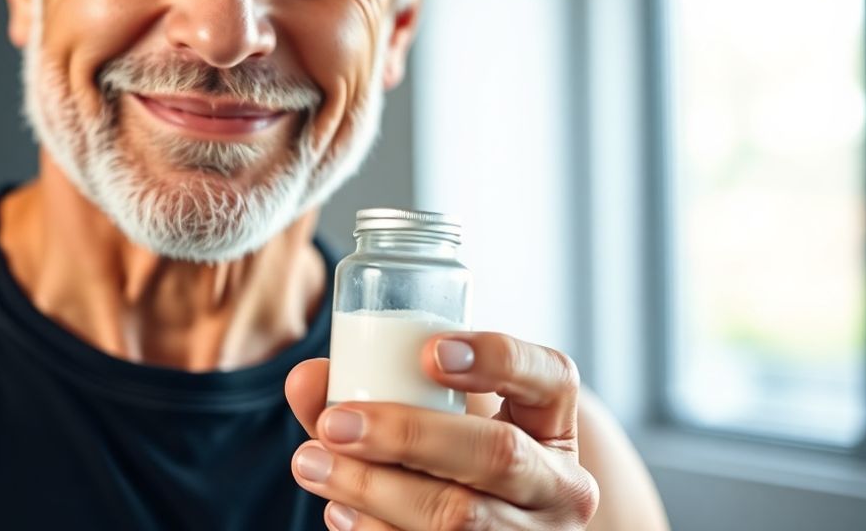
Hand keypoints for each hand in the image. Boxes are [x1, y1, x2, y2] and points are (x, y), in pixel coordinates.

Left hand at [285, 332, 598, 529]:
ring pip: (459, 517)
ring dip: (373, 489)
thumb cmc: (451, 459)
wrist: (485, 526)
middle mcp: (559, 487)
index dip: (497, 359)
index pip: (552, 377)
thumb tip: (306, 379)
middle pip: (498, 454)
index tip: (429, 352)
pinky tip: (340, 511)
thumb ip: (374, 392)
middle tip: (336, 422)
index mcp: (552, 425)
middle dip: (408, 435)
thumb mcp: (435, 417)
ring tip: (312, 463)